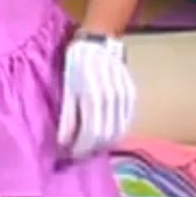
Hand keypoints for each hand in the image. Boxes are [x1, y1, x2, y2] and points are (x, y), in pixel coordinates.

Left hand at [58, 35, 135, 160]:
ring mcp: (125, 96)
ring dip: (103, 144)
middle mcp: (112, 98)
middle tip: (77, 155)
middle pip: (106, 135)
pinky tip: (103, 136)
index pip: (91, 132)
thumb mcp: (66, 86)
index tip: (69, 156)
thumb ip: (67, 115)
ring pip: (118, 131)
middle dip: (91, 149)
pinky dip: (115, 133)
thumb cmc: (76, 62)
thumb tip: (63, 142)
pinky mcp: (132, 95)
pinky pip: (126, 121)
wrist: (98, 40)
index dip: (81, 148)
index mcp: (93, 95)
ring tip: (88, 148)